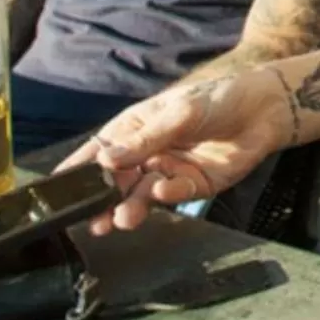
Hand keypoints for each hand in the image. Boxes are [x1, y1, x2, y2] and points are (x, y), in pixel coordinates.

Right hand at [59, 69, 290, 231]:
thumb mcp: (179, 113)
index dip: (76, 169)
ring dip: (128, 207)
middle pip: (116, 181)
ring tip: (120, 219)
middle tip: (91, 219)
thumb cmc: (217, 100)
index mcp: (135, 128)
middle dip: (101, 201)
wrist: (264, 110)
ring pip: (139, 195)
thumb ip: (145, 140)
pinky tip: (162, 190)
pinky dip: (165, 195)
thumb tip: (106, 159)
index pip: (98, 150)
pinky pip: (172, 194)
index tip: (55, 191)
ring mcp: (167, 170)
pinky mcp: (192, 185)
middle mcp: (146, 153)